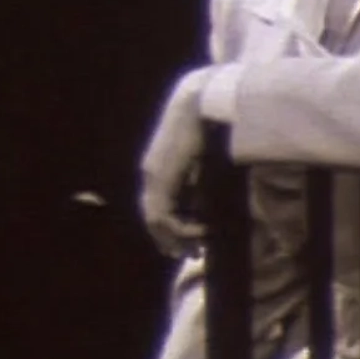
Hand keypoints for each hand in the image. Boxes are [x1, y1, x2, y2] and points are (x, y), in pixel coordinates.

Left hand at [140, 69, 212, 258]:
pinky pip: (164, 215)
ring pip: (156, 221)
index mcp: (158, 168)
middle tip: (191, 255)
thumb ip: (199, 179)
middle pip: (153, 218)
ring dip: (177, 238)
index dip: (172, 228)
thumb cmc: (209, 123)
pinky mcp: (160, 178)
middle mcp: (150, 174)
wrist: (202, 103)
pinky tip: (202, 231)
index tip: (190, 241)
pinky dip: (180, 229)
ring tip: (198, 248)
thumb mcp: (203, 157)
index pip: (158, 206)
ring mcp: (153, 177)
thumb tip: (208, 201)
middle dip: (171, 240)